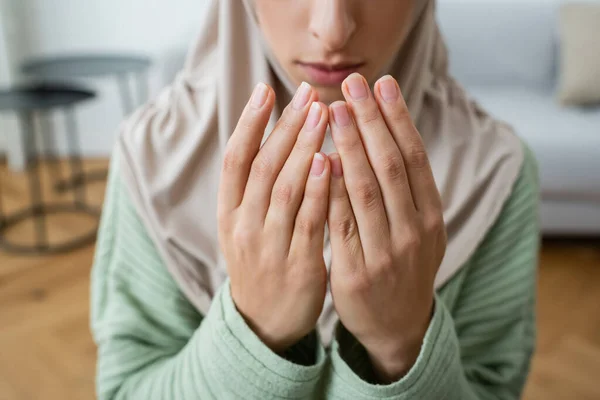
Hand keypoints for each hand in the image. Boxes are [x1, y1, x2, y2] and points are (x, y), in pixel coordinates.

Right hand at [217, 82, 330, 352]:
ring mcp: (268, 247)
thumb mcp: (244, 226)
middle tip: (308, 94)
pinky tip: (328, 161)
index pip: (234, 159)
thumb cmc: (261, 264)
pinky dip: (317, 189)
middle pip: (262, 166)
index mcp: (229, 213)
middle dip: (285, 127)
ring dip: (303, 148)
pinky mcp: (297, 266)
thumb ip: (254, 188)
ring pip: (284, 188)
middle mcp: (243, 226)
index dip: (250, 123)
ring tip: (322, 114)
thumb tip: (271, 135)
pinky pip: (308, 221)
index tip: (266, 89)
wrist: (264, 323)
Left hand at [327, 74, 446, 381]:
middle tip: (353, 85)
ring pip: (365, 190)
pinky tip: (320, 160)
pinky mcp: (356, 272)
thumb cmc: (403, 266)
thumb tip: (385, 133)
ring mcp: (386, 253)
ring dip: (349, 146)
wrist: (397, 326)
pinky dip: (331, 190)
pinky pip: (340, 223)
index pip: (414, 157)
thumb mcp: (419, 229)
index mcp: (431, 216)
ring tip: (332, 111)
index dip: (398, 118)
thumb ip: (407, 189)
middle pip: (390, 166)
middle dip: (371, 121)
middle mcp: (413, 231)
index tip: (382, 84)